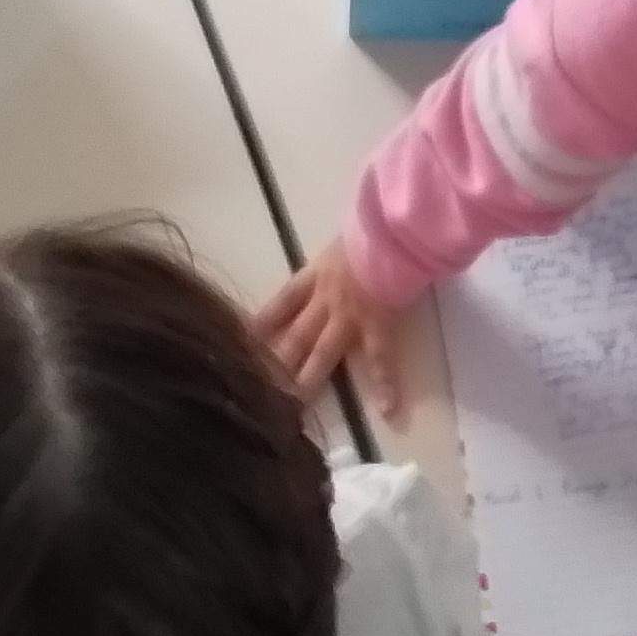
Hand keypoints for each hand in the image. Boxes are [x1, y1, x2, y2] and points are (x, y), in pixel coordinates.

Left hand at [258, 241, 410, 414]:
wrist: (395, 229)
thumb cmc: (375, 225)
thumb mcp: (345, 238)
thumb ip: (337, 253)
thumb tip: (341, 253)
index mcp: (316, 275)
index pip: (280, 305)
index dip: (259, 325)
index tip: (241, 344)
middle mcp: (325, 300)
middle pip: (293, 337)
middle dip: (275, 364)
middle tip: (257, 390)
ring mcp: (350, 316)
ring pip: (322, 354)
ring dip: (307, 382)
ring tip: (292, 409)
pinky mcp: (378, 324)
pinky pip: (381, 358)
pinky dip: (386, 383)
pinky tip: (388, 410)